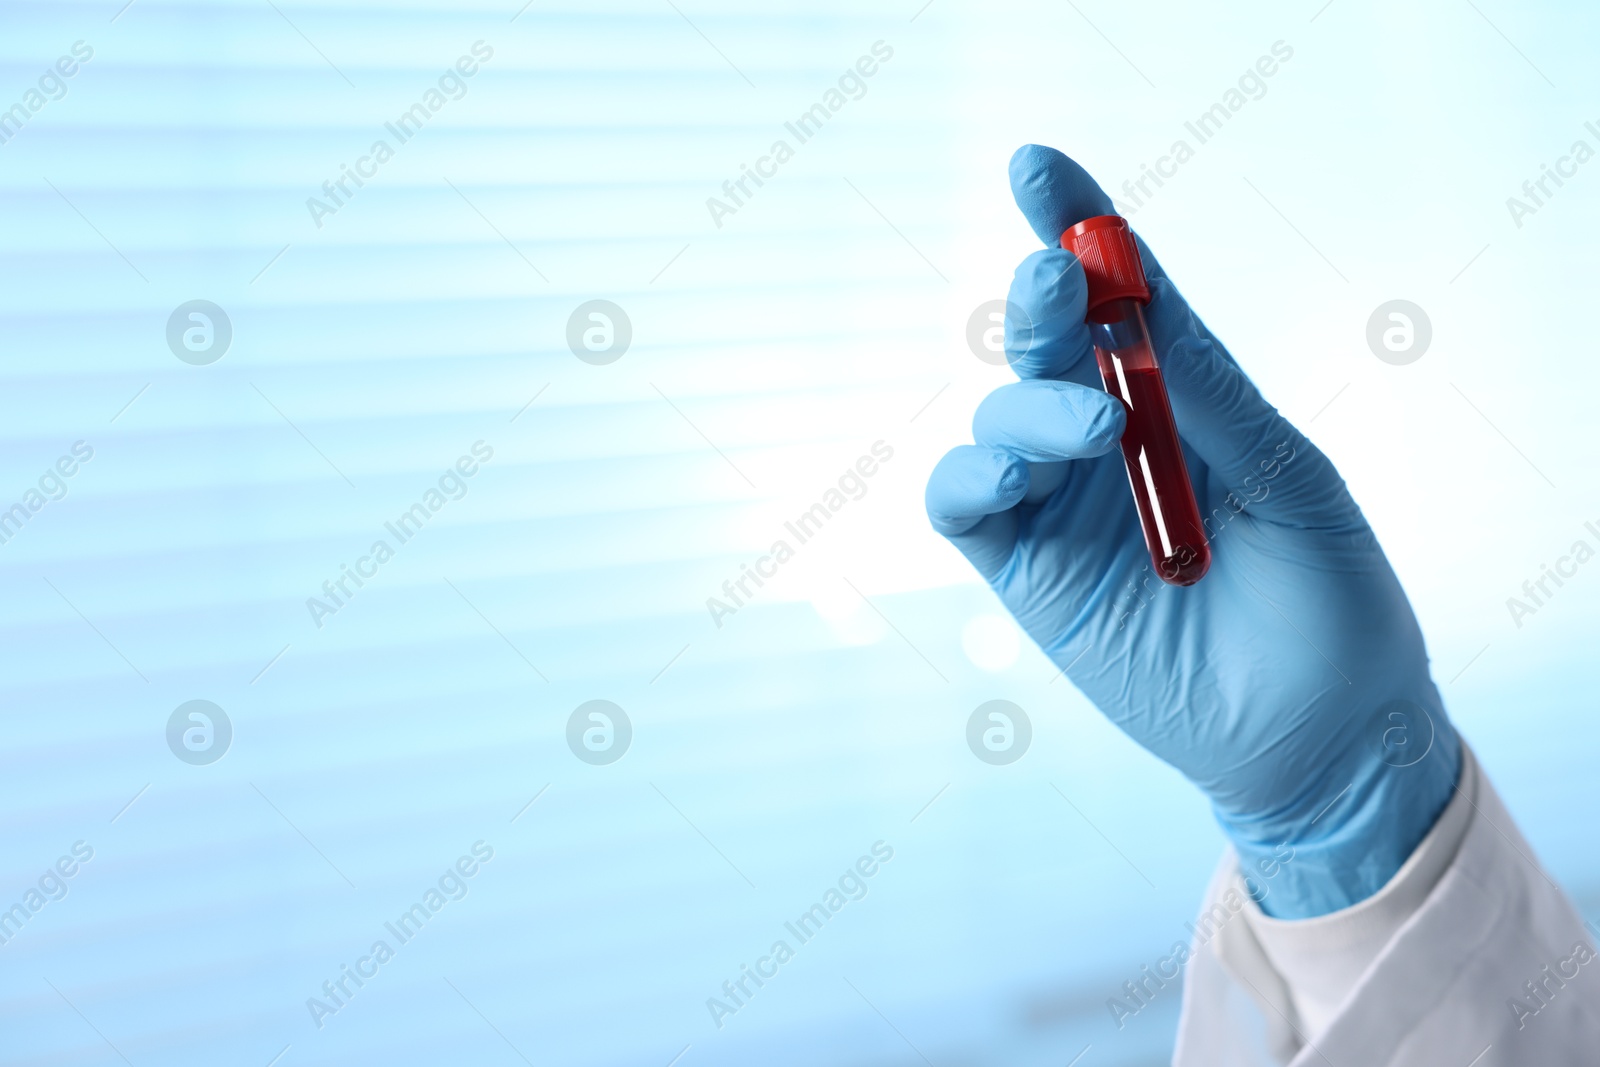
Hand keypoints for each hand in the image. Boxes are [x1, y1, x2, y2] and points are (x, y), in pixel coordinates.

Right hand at [926, 145, 1460, 916]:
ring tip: (1097, 438)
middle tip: (1063, 288)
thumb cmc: (1328, 601)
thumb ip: (1207, 393)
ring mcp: (1059, 503)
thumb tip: (1139, 299)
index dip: (1075, 228)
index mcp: (1180, 400)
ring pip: (999, 416)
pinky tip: (1014, 481)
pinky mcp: (1023, 570)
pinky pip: (961, 503)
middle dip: (1044, 301)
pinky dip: (971, 477)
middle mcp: (1107, 438)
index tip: (1035, 168)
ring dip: (1031, 408)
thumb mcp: (1289, 479)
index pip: (1119, 299)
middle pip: (1044, 344)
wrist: (1316, 738)